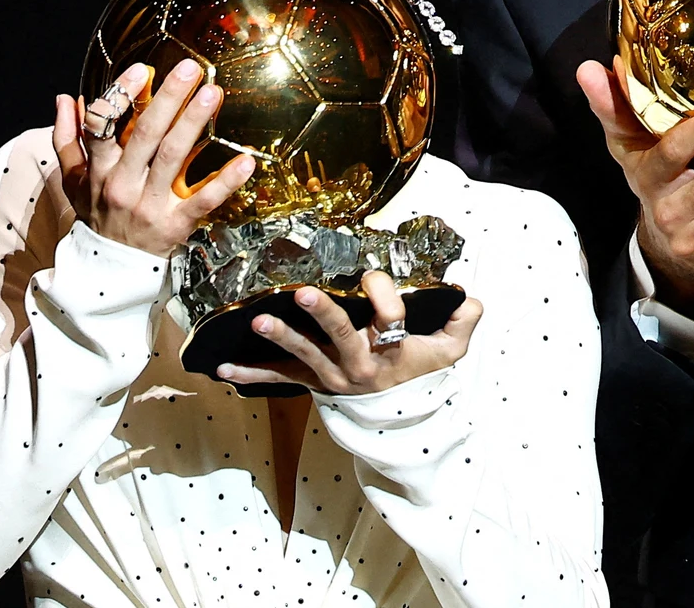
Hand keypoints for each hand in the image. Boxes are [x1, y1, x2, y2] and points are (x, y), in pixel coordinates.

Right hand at [51, 60, 254, 256]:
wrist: (107, 269)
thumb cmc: (96, 213)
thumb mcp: (72, 179)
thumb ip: (67, 138)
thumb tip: (65, 99)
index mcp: (98, 169)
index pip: (103, 126)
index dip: (120, 96)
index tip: (141, 70)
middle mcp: (122, 184)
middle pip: (144, 135)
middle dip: (168, 99)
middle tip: (190, 68)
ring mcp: (150, 205)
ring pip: (172, 158)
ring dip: (193, 123)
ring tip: (212, 93)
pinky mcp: (176, 225)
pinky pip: (203, 200)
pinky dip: (226, 181)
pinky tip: (246, 161)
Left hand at [217, 271, 483, 394]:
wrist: (402, 417)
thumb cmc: (422, 371)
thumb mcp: (450, 351)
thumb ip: (463, 320)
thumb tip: (470, 296)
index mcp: (393, 348)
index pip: (390, 318)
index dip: (382, 295)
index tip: (371, 277)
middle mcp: (360, 362)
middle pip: (342, 335)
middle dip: (322, 314)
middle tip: (303, 294)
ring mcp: (333, 374)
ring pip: (306, 355)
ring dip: (281, 338)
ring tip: (258, 321)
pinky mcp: (313, 382)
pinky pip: (280, 379)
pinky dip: (250, 375)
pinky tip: (222, 370)